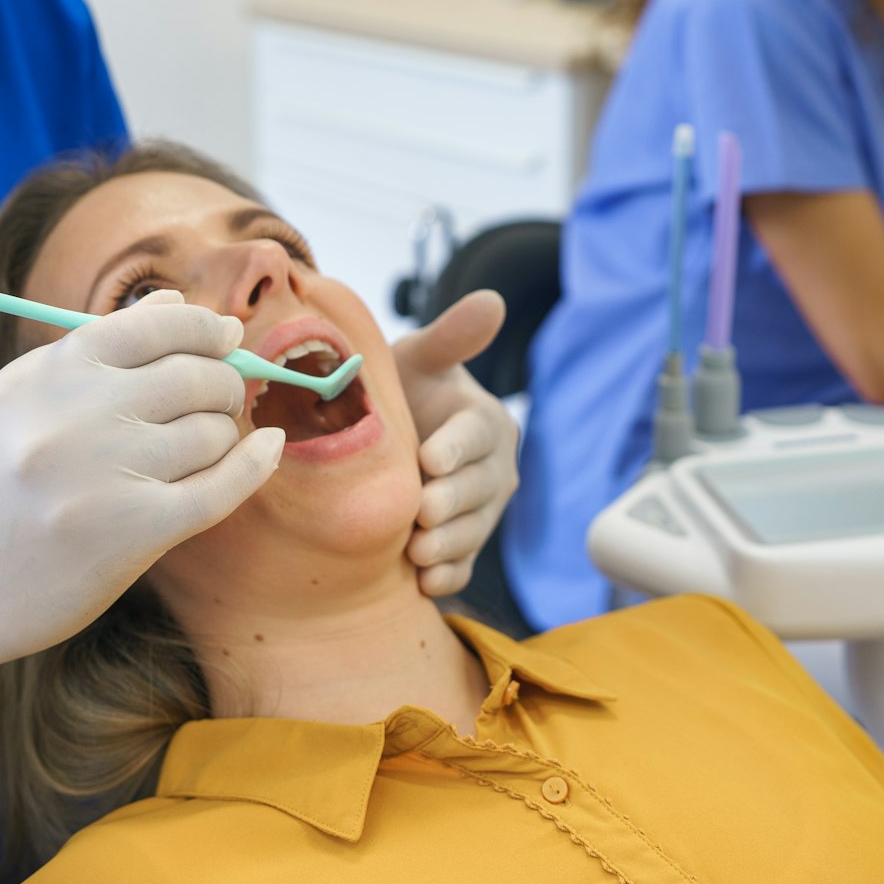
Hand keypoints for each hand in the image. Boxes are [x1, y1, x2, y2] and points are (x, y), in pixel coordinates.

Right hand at [0, 291, 284, 728]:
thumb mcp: (24, 402)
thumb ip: (100, 350)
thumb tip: (184, 305)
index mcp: (45, 376)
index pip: (149, 326)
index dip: (201, 327)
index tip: (225, 334)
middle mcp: (72, 417)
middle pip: (192, 375)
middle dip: (223, 381)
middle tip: (223, 397)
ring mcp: (103, 476)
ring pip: (210, 430)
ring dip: (225, 432)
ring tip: (209, 442)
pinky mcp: (132, 533)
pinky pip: (220, 488)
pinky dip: (255, 465)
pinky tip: (268, 451)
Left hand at [393, 290, 519, 596]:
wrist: (389, 435)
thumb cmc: (403, 389)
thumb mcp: (420, 359)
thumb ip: (451, 338)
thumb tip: (491, 301)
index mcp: (485, 421)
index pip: (478, 434)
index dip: (456, 448)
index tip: (429, 458)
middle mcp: (494, 469)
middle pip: (479, 490)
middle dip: (450, 503)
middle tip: (420, 514)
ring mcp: (482, 511)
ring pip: (474, 531)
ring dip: (449, 544)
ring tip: (417, 553)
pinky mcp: (465, 544)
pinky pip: (465, 565)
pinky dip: (448, 576)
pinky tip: (423, 583)